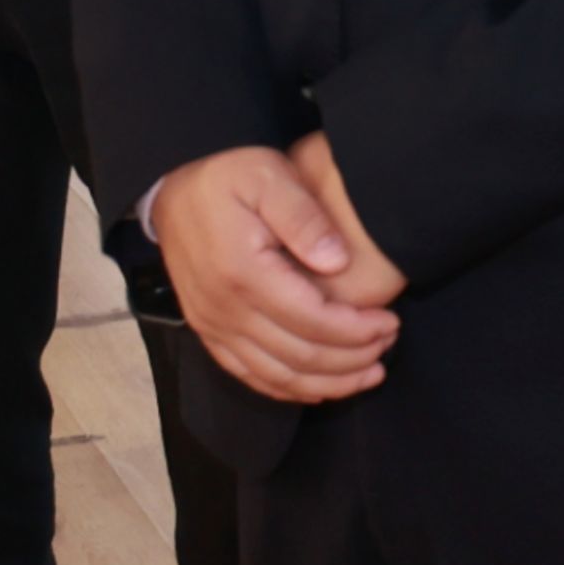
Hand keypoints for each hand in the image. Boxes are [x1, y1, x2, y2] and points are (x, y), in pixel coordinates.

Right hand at [153, 145, 397, 402]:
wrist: (174, 187)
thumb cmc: (228, 176)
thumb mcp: (269, 176)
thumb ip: (303, 217)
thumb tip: (337, 262)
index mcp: (243, 273)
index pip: (313, 321)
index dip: (357, 331)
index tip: (390, 322)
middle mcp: (224, 309)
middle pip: (299, 356)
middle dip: (351, 360)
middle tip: (387, 347)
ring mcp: (212, 325)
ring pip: (276, 376)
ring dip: (327, 384)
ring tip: (367, 374)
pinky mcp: (208, 331)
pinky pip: (249, 375)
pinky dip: (288, 388)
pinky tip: (319, 386)